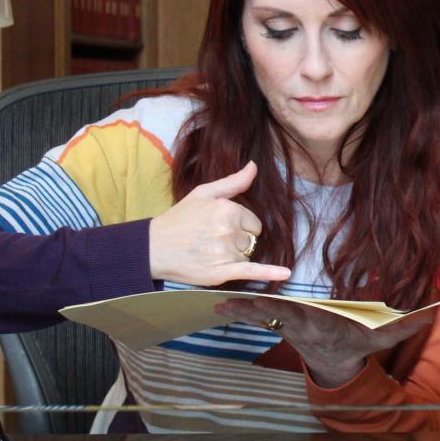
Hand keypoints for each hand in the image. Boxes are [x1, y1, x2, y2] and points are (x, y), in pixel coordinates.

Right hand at [148, 160, 291, 287]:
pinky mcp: (220, 272)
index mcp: (228, 209)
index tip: (218, 227)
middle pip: (251, 239)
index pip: (253, 222)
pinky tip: (285, 274)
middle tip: (210, 240)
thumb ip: (233, 182)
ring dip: (234, 256)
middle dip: (236, 240)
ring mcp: (225, 252)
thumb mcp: (204, 193)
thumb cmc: (179, 219)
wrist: (153, 247)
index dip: (239, 226)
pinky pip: (252, 271)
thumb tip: (254, 166)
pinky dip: (270, 273)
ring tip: (209, 252)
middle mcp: (228, 230)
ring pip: (247, 254)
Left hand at [213, 297, 433, 388]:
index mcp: (321, 324)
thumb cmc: (356, 344)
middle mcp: (300, 325)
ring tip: (216, 302)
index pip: (301, 315)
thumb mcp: (381, 337)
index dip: (284, 310)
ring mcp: (287, 325)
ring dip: (240, 309)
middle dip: (252, 309)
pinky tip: (220, 302)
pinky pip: (258, 314)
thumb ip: (404, 326)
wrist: (334, 365)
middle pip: (273, 315)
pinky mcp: (280, 322)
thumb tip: (433, 313)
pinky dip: (240, 309)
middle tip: (227, 302)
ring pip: (261, 315)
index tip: (269, 302)